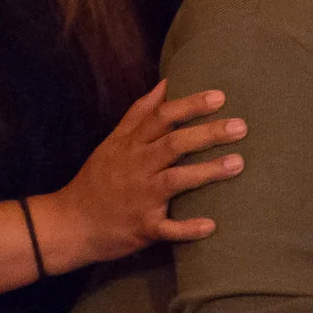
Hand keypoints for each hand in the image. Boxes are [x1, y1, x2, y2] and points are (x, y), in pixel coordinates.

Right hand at [38, 81, 245, 268]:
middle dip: (208, 134)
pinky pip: (168, 228)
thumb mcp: (113, 142)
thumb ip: (139, 113)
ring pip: (175, 181)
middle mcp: (137, 168)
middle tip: (241, 126)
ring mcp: (140, 198)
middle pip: (174, 145)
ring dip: (207, 172)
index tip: (220, 97)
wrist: (71, 224)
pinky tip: (212, 225)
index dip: (190, 105)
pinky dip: (188, 228)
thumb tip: (166, 84)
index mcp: (131, 145)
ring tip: (238, 164)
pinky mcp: (142, 228)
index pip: (162, 118)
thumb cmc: (98, 179)